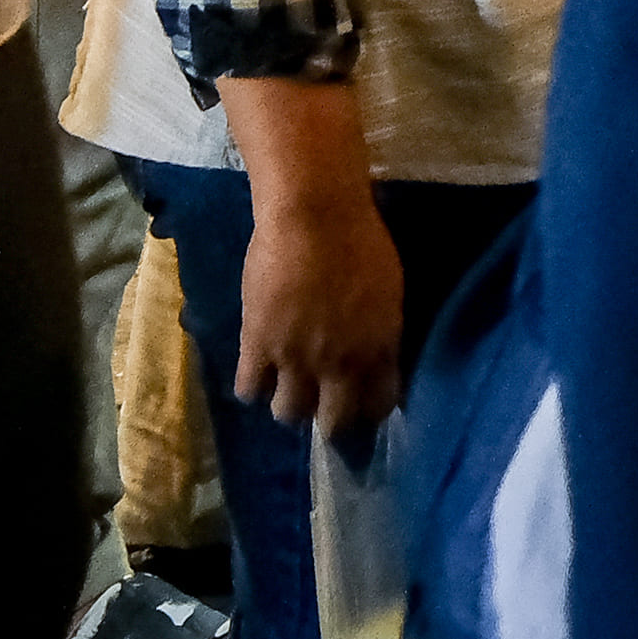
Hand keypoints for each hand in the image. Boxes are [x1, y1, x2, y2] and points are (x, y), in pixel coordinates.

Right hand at [222, 77, 408, 442]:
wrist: (315, 215)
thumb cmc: (360, 239)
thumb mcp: (388, 291)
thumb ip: (382, 331)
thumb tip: (378, 354)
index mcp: (379, 348)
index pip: (379, 403)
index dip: (368, 410)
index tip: (360, 406)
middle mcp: (341, 363)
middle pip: (334, 423)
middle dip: (329, 421)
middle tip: (321, 410)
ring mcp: (297, 358)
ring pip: (289, 413)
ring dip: (288, 406)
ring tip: (285, 391)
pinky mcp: (258, 345)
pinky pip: (249, 389)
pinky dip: (251, 387)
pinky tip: (255, 375)